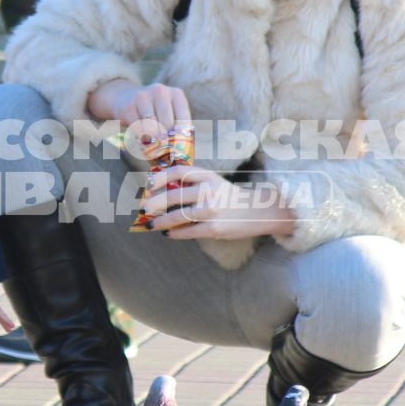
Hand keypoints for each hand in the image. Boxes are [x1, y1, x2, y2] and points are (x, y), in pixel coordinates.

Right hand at [91, 80, 191, 158]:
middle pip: (167, 124)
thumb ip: (176, 128)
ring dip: (154, 143)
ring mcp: (143, 97)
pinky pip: (138, 129)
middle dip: (167, 141)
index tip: (180, 151)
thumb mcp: (168, 112)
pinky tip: (144, 144)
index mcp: (176, 94)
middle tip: (166, 154)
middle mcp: (160, 91)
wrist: (124, 97)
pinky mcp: (128, 106)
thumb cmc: (153, 110)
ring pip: (152, 127)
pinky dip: (141, 140)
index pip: (183, 119)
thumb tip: (181, 152)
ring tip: (156, 152)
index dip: (183, 137)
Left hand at [143, 165, 295, 240]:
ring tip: (152, 225)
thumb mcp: (215, 183)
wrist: (259, 212)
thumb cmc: (231, 197)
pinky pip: (187, 232)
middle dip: (154, 204)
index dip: (160, 178)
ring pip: (177, 217)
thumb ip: (193, 185)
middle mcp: (209, 191)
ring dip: (160, 222)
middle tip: (145, 209)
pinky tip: (168, 233)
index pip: (178, 172)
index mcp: (209, 176)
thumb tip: (162, 192)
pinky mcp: (214, 229)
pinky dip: (174, 233)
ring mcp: (211, 211)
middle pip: (172, 196)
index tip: (148, 185)